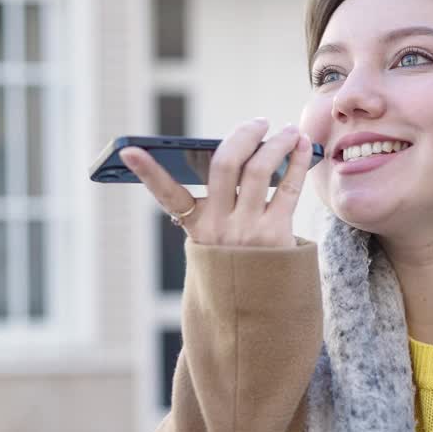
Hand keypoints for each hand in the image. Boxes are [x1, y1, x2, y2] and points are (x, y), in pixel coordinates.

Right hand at [118, 118, 312, 247]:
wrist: (261, 309)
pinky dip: (299, 162)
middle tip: (259, 122)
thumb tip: (247, 150)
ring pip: (260, 171)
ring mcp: (247, 231)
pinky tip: (304, 146)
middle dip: (242, 135)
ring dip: (277, 143)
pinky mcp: (277, 236)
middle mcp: (218, 227)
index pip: (168, 195)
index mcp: (196, 226)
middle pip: (224, 165)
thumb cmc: (238, 262)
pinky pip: (290, 189)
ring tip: (289, 131)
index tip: (127, 150)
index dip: (147, 173)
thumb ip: (222, 201)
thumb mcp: (218, 239)